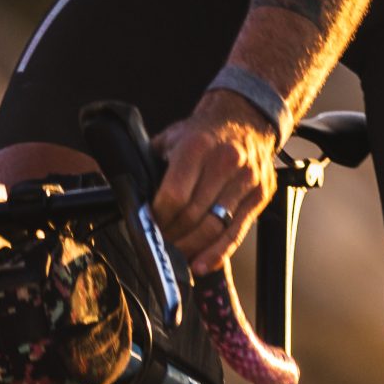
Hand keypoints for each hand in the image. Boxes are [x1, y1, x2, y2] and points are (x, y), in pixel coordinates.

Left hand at [151, 91, 278, 273]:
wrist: (246, 119)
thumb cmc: (203, 133)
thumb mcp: (171, 138)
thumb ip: (149, 164)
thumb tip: (123, 191)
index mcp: (197, 146)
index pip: (174, 196)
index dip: (158, 218)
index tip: (149, 225)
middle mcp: (225, 162)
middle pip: (193, 215)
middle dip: (172, 236)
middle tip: (159, 244)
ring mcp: (247, 180)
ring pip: (215, 228)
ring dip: (191, 248)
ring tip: (176, 255)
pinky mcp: (260, 195)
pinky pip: (237, 233)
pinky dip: (217, 253)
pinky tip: (202, 265)